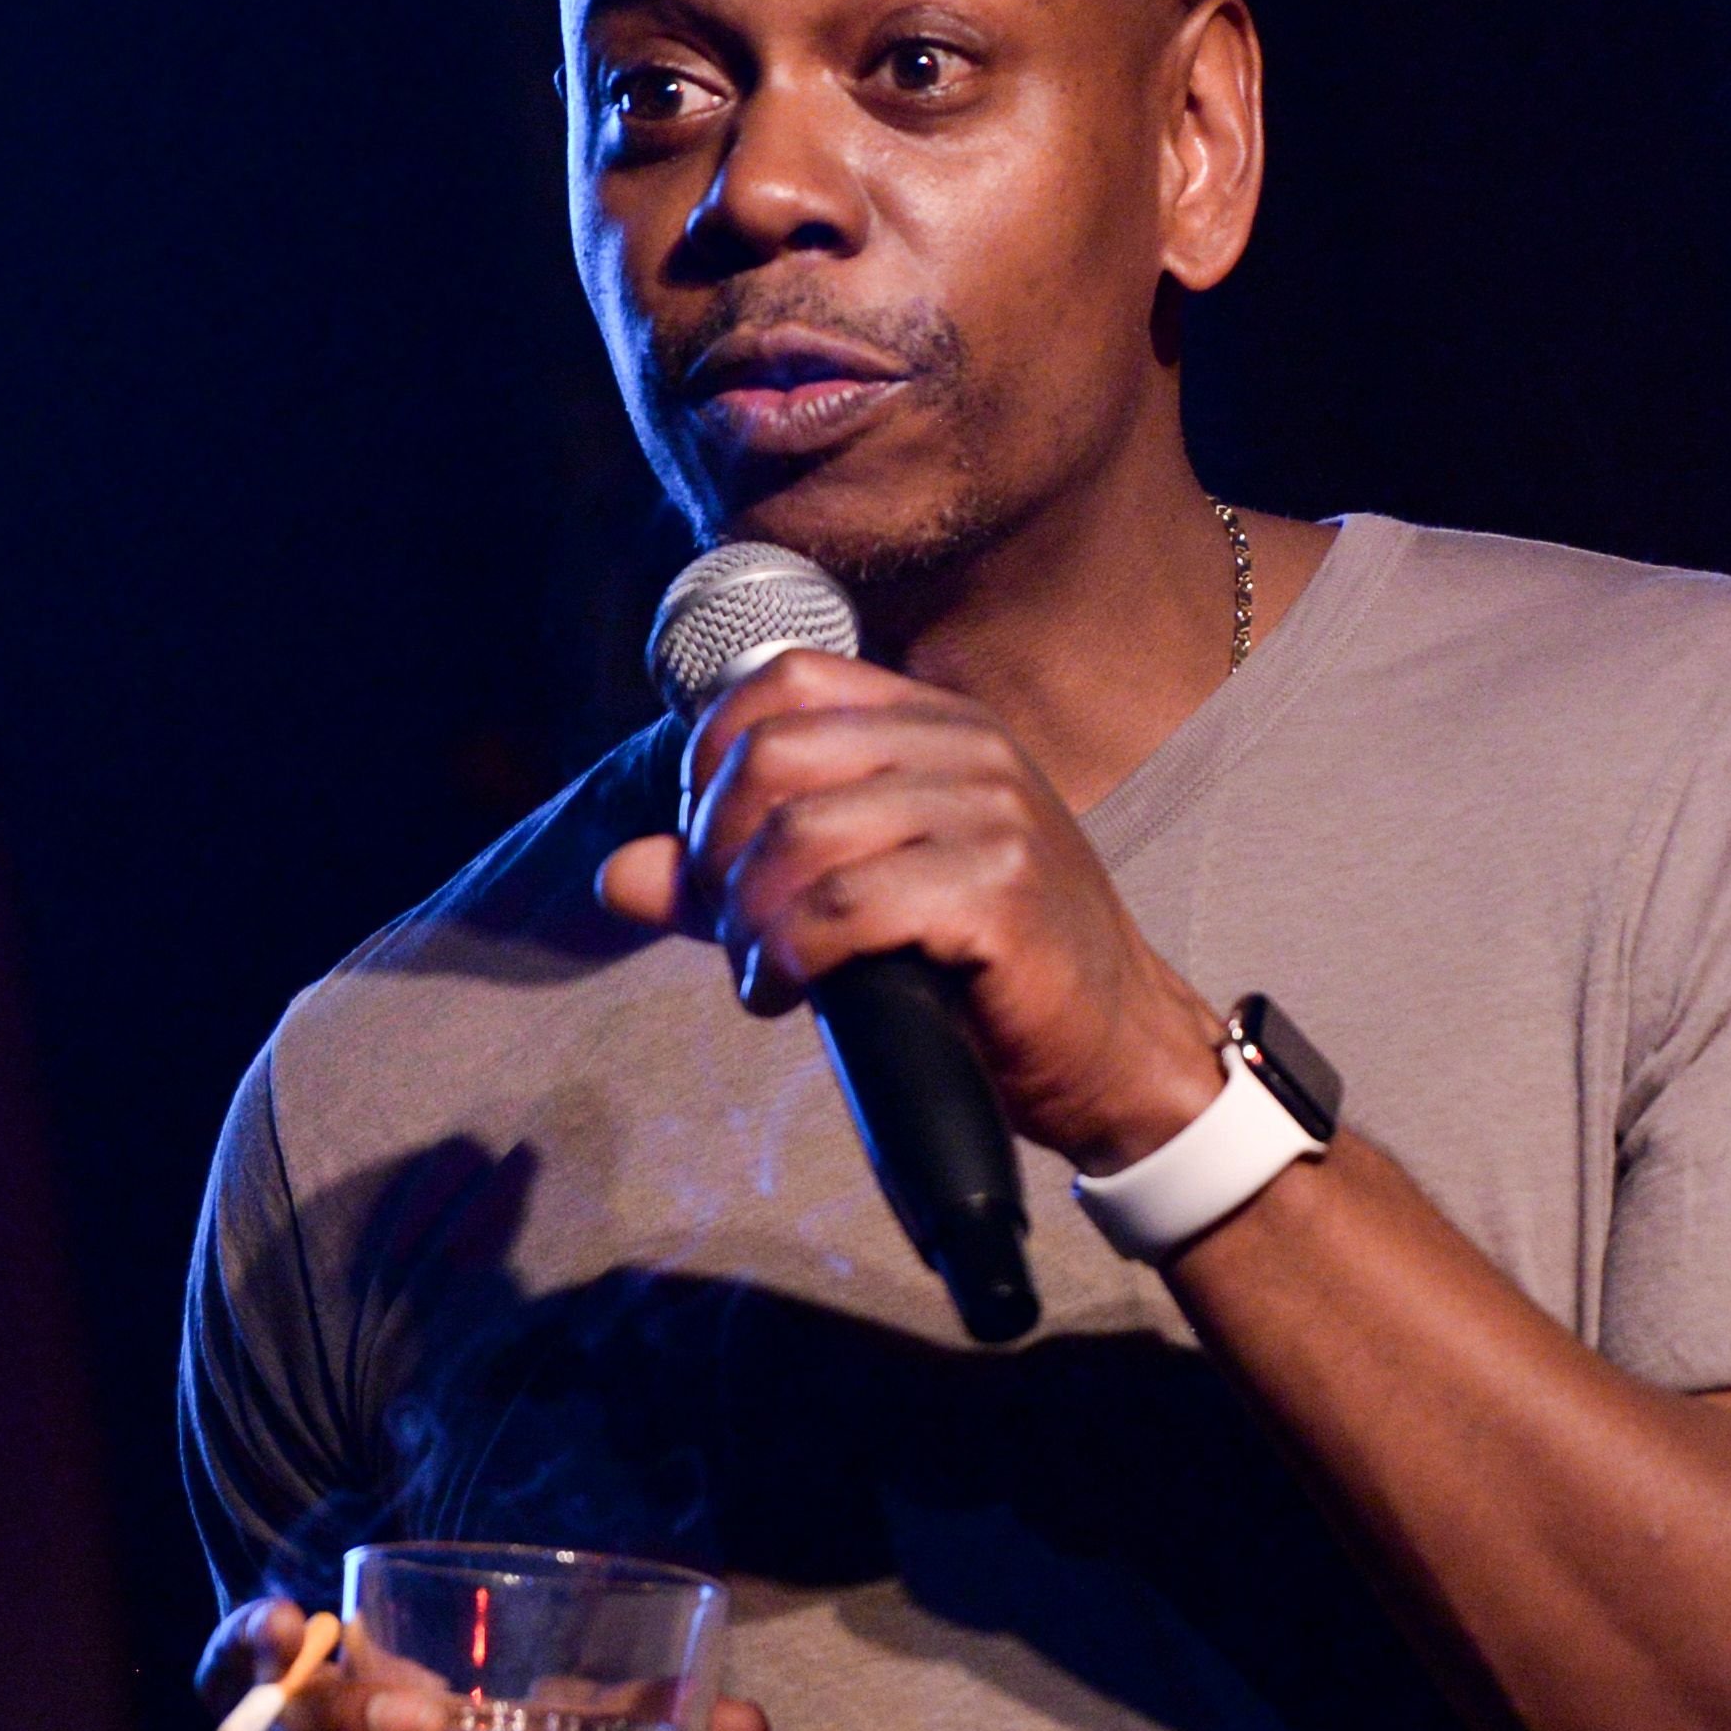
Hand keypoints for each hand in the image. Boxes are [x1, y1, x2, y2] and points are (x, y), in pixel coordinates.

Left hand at [599, 648, 1226, 1171]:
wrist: (1115, 1048)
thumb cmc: (987, 972)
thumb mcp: (859, 899)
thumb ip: (739, 876)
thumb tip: (614, 875)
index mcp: (935, 722)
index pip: (780, 682)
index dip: (712, 764)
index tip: (715, 854)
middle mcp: (968, 748)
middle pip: (772, 755)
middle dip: (718, 851)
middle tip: (731, 928)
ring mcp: (991, 813)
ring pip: (799, 835)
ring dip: (749, 919)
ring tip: (763, 972)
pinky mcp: (999, 892)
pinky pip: (845, 906)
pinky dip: (788, 954)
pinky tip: (787, 991)